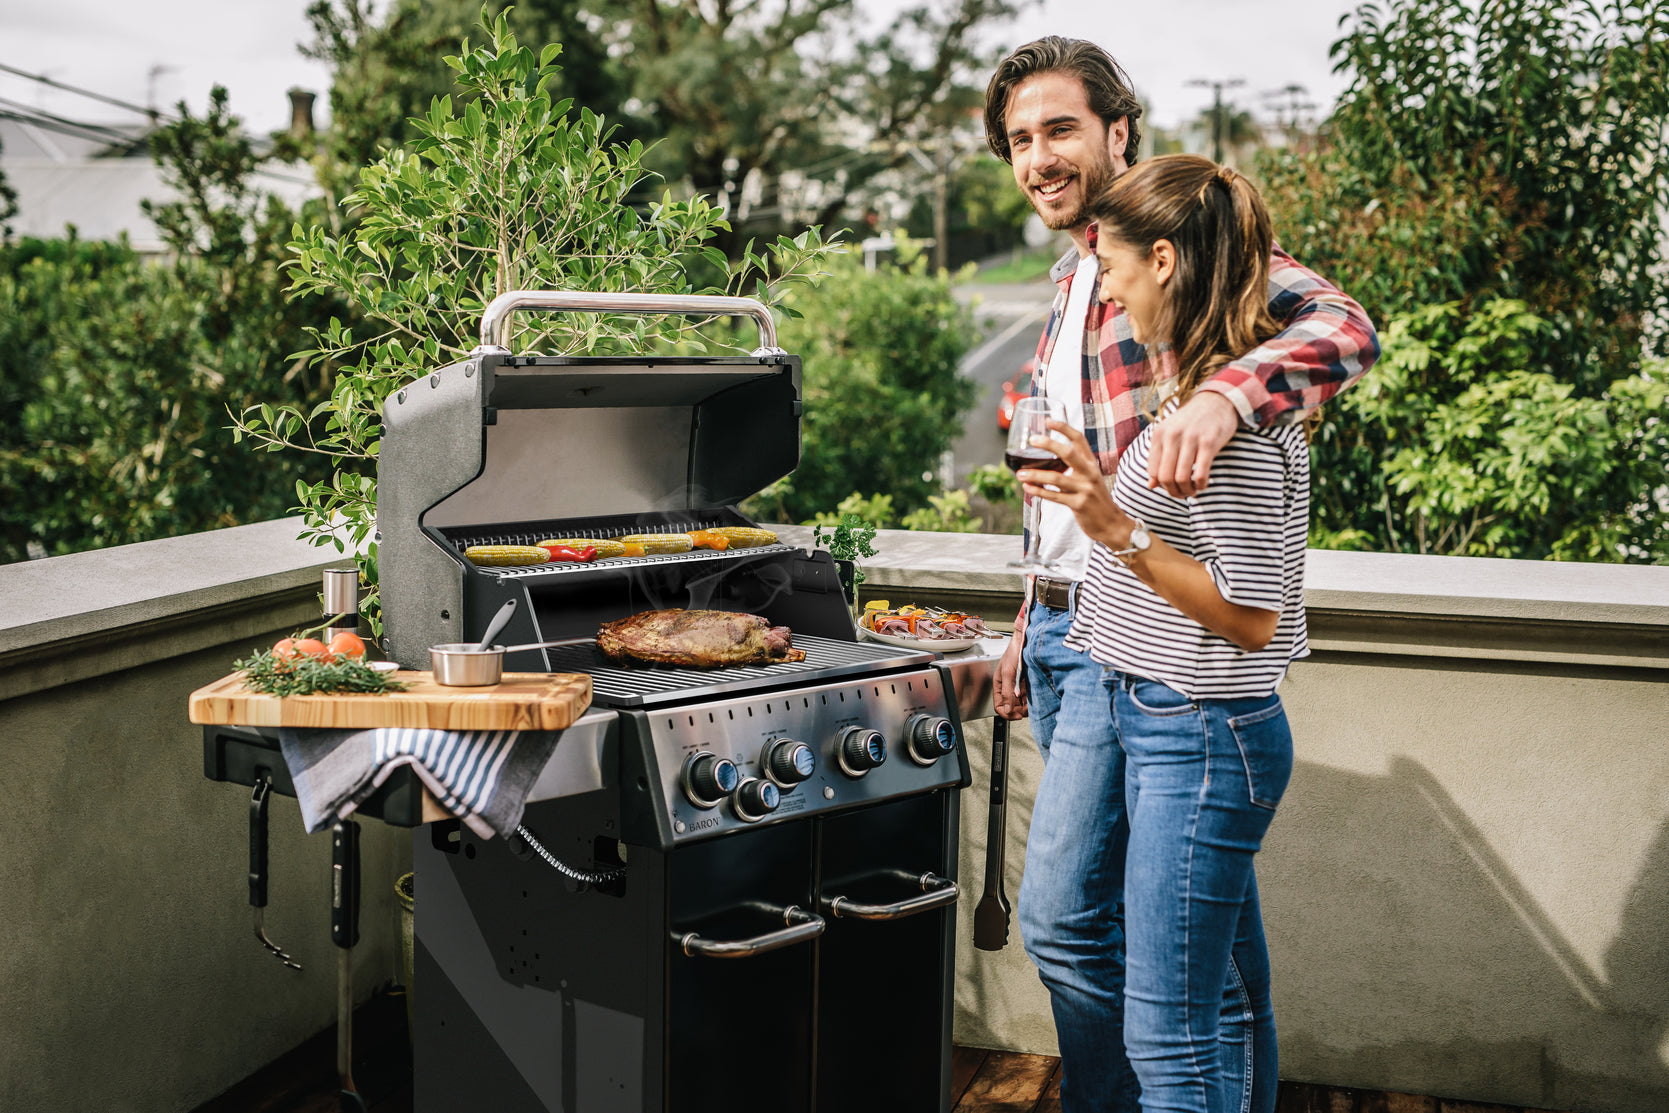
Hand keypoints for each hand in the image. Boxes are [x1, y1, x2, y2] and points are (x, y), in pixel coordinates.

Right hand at [994, 628, 1027, 719]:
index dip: (1007, 713)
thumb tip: (1007, 709)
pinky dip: (1030, 700)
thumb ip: (1007, 692)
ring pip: (1020, 703)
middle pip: (1010, 706)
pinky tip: (1034, 699)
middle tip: (1026, 711)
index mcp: (999, 684)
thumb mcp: (1008, 673)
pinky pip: (1027, 697)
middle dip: (1018, 710)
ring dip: (1025, 706)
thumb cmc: (1014, 652)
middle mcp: (1007, 686)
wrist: (1026, 641)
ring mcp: (1017, 685)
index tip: (1017, 716)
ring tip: (1031, 705)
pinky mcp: (1026, 683)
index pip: (999, 706)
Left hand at [1016, 420, 1129, 547]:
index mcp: (1091, 464)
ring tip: (1020, 473)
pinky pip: (1054, 497)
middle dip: (1049, 444)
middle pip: (1068, 453)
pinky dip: (1038, 492)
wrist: (1111, 523)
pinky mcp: (1078, 505)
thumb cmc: (1096, 499)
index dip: (1064, 428)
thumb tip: (1049, 458)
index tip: (1049, 421)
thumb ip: (1076, 467)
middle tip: (1032, 440)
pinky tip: (1027, 488)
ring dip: (1035, 475)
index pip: (1079, 440)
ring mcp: (1084, 489)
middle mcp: (1089, 473)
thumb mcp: (1091, 477)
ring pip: (1056, 478)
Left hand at [1145, 390, 1239, 497]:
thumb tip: (1151, 486)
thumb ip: (1159, 457)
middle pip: (1166, 477)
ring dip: (1187, 491)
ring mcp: (1190, 438)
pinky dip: (1200, 485)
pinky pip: (1200, 473)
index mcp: (1159, 434)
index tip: (1172, 487)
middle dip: (1174, 491)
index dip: (1162, 485)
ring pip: (1181, 478)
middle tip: (1182, 494)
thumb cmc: (1192, 421)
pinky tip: (1203, 484)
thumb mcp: (1170, 434)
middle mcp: (1172, 435)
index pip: (1153, 471)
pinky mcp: (1209, 442)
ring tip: (1193, 491)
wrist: (1217, 400)